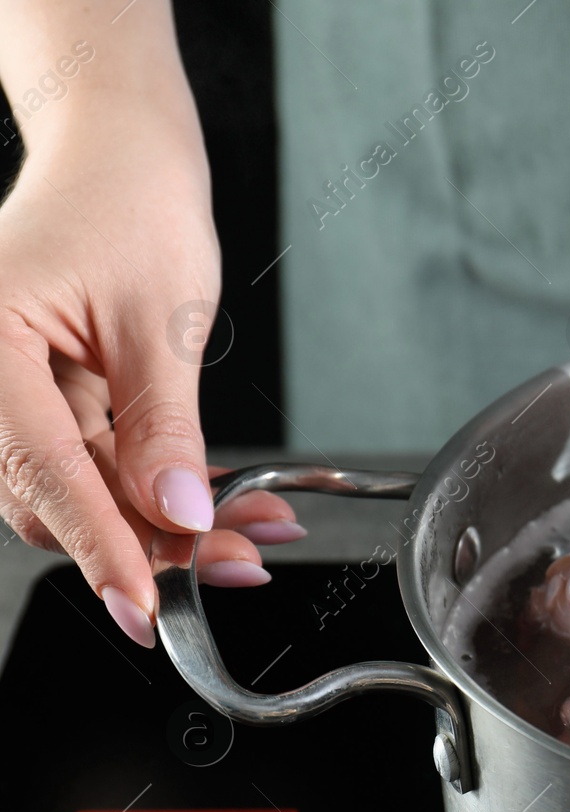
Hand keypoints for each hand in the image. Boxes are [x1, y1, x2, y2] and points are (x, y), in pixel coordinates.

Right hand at [0, 120, 299, 647]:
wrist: (120, 155)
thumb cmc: (131, 205)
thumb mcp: (162, 321)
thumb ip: (163, 427)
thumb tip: (176, 517)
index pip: (44, 471)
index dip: (102, 549)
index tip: (147, 607)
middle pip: (59, 496)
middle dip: (153, 541)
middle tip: (238, 564)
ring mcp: (8, 394)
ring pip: (84, 491)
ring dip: (168, 522)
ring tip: (255, 531)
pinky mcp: (44, 403)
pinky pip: (98, 464)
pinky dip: (162, 488)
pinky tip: (230, 503)